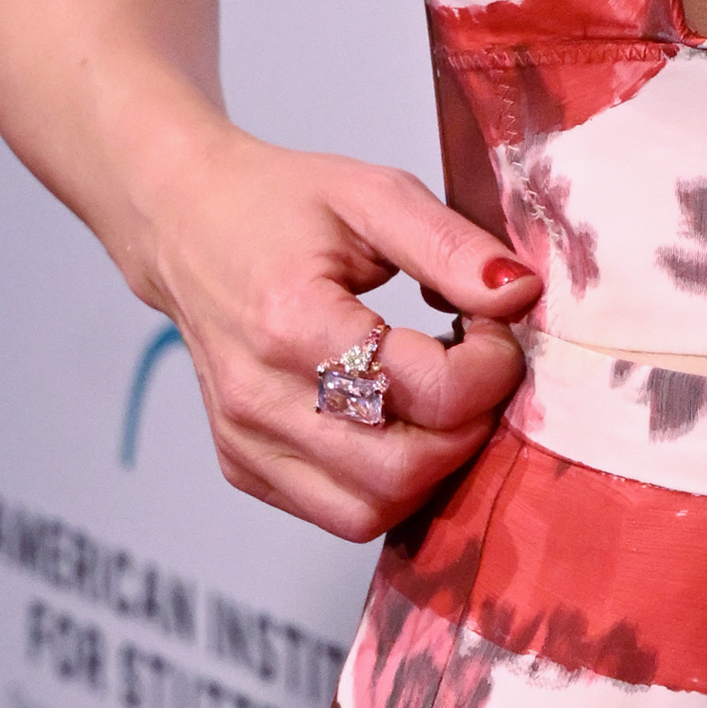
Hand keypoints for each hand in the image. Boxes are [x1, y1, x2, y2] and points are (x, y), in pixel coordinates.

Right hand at [142, 129, 537, 537]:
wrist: (187, 224)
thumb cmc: (279, 205)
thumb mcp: (375, 194)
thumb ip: (453, 246)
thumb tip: (519, 293)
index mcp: (290, 320)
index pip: (425, 391)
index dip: (489, 367)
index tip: (493, 327)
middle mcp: (259, 396)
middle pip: (402, 470)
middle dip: (468, 427)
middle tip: (474, 370)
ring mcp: (245, 442)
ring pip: (373, 510)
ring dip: (431, 465)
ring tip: (435, 397)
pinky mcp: (243, 467)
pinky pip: (339, 513)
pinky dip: (387, 482)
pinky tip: (394, 420)